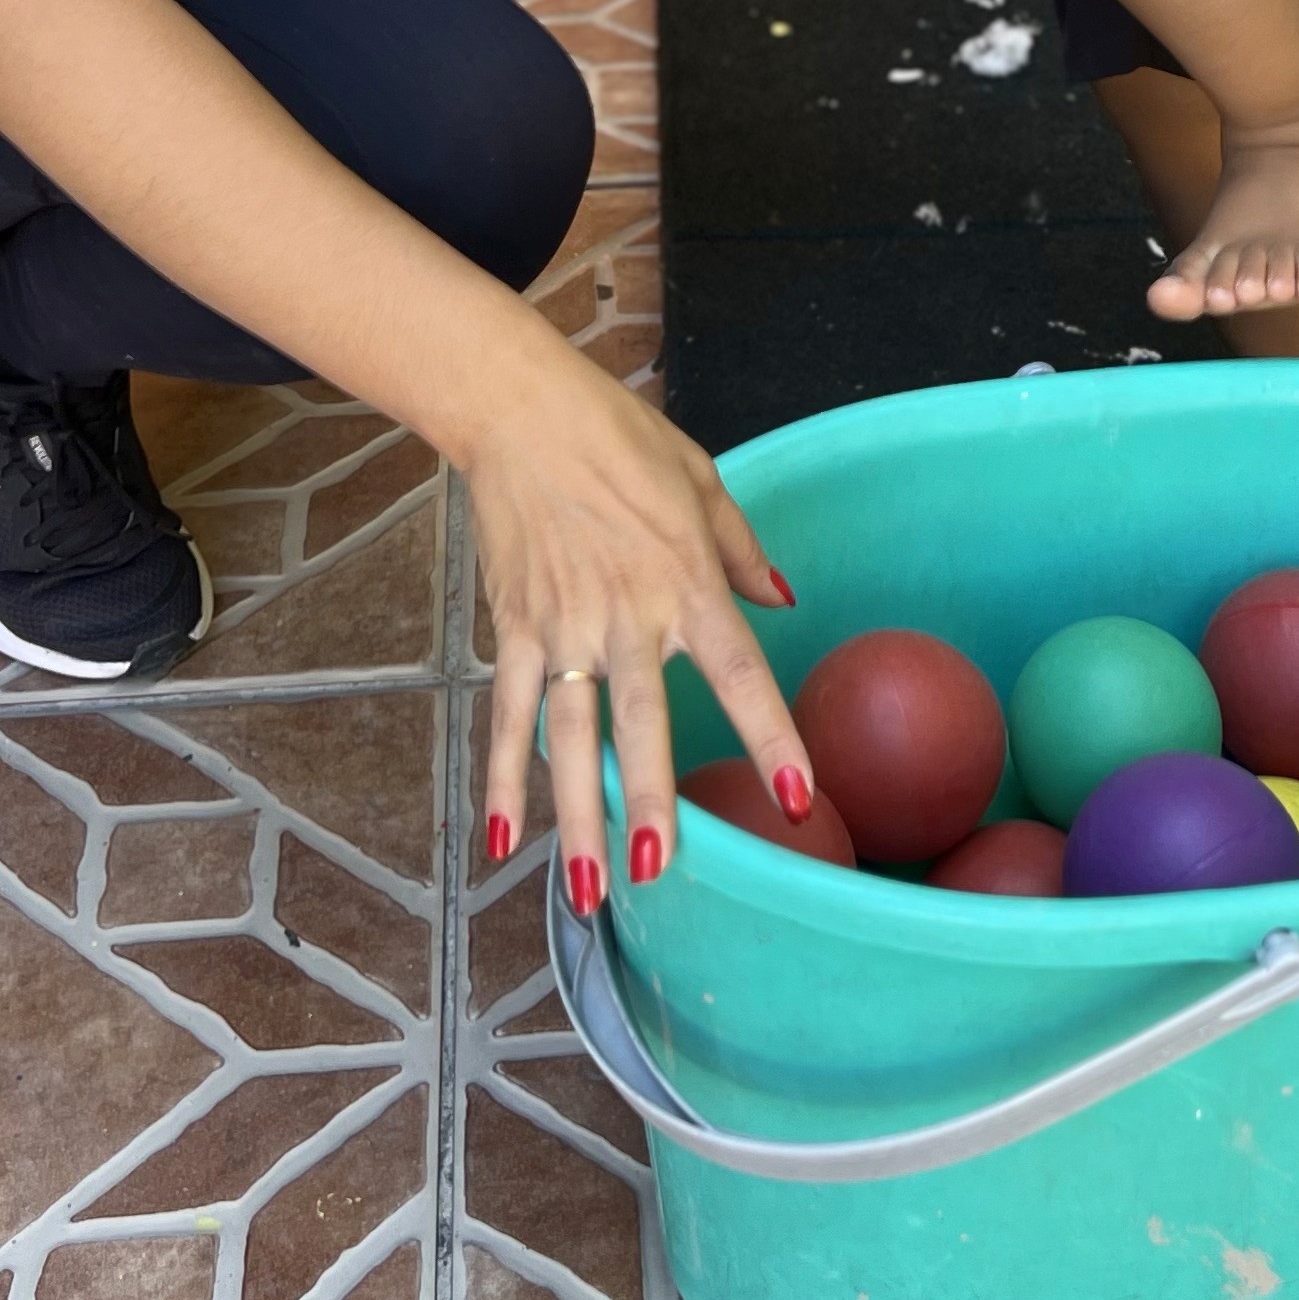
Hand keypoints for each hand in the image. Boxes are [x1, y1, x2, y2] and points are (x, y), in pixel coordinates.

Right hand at [471, 332, 809, 908]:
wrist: (520, 408)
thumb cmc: (618, 437)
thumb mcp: (701, 479)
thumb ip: (740, 550)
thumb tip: (783, 600)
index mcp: (685, 578)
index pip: (738, 672)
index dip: (770, 737)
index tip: (798, 799)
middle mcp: (627, 612)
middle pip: (642, 721)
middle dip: (652, 801)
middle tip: (664, 873)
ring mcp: (564, 624)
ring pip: (572, 734)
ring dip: (578, 815)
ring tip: (589, 891)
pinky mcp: (514, 624)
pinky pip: (508, 711)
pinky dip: (502, 775)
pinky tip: (500, 839)